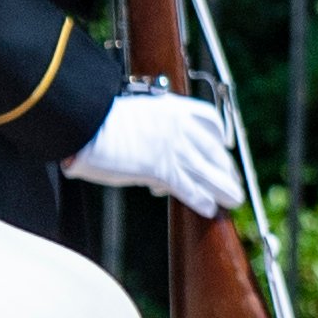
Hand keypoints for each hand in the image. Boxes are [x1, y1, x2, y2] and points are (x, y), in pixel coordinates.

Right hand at [73, 90, 245, 212]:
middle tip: (234, 180)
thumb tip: (146, 145)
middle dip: (226, 168)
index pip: (208, 121)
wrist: (84, 121)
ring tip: (234, 200)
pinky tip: (209, 209)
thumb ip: (146, 126)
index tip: (223, 146)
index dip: (219, 137)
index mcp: (172, 109)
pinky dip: (200, 199)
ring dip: (224, 188)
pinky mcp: (159, 169)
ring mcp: (171, 148)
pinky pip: (187, 187)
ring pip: (207, 172)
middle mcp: (178, 128)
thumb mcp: (131, 112)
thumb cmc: (96, 118)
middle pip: (213, 151)